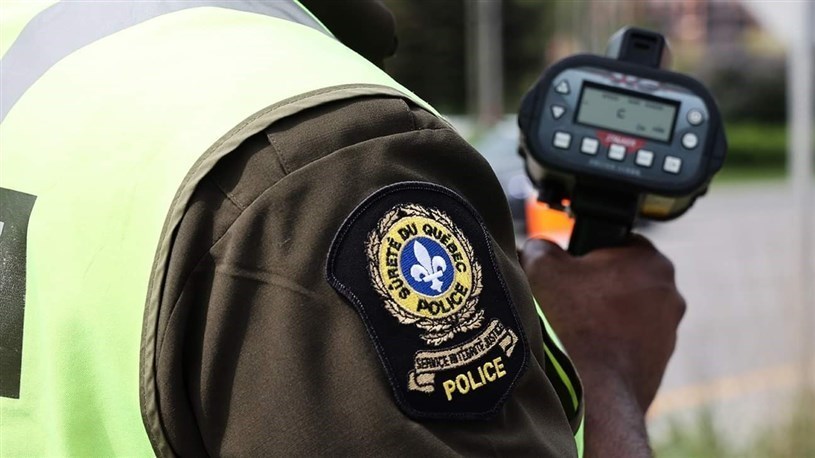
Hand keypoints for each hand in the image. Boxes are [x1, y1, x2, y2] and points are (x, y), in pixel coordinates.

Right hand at [520, 235, 684, 411]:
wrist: (592, 391)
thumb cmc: (572, 323)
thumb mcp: (543, 267)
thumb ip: (541, 246)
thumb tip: (537, 249)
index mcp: (650, 260)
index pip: (616, 241)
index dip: (587, 252)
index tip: (567, 270)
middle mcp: (670, 293)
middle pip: (622, 278)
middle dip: (595, 287)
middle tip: (564, 300)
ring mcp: (669, 331)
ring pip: (626, 312)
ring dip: (602, 317)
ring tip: (572, 329)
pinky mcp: (659, 363)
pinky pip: (629, 343)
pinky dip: (609, 344)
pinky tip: (584, 351)